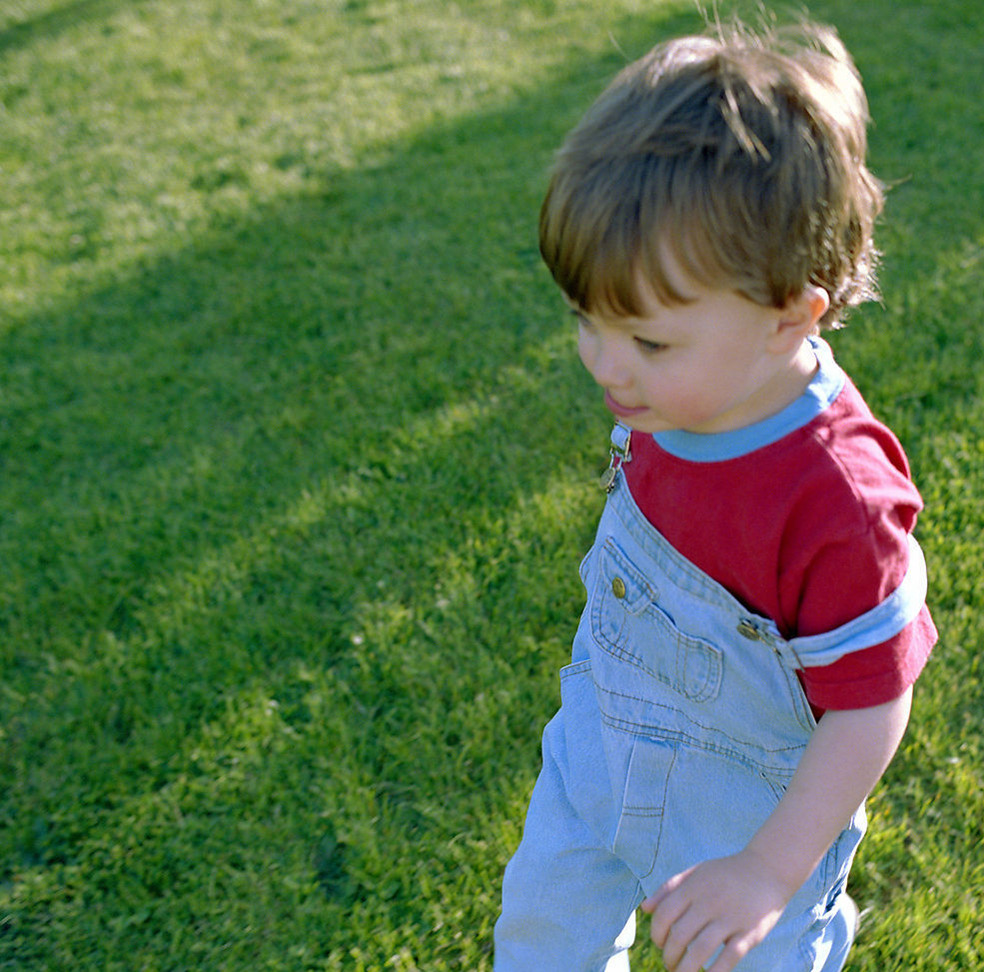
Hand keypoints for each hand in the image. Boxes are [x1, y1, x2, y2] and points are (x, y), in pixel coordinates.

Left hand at [640, 849, 793, 971]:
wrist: (768, 869)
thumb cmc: (726, 873)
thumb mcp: (696, 872)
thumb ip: (669, 888)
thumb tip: (645, 908)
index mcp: (694, 887)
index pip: (664, 914)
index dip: (656, 934)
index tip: (660, 944)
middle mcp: (709, 902)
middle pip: (679, 936)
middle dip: (669, 956)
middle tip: (670, 963)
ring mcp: (730, 918)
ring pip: (700, 951)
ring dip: (686, 969)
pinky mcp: (750, 933)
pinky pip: (728, 958)